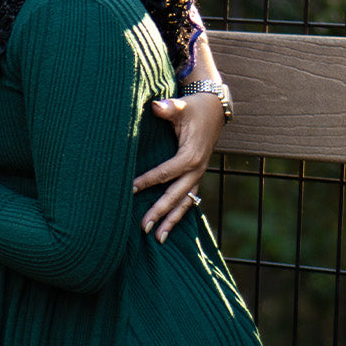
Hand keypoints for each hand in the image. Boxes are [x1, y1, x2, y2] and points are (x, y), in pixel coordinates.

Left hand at [133, 93, 224, 241]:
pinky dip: (178, 213)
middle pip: (176, 195)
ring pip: (185, 203)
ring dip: (171, 221)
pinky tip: (168, 227)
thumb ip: (169, 108)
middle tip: (143, 227)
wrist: (215, 109)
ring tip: (158, 239)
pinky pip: (188, 199)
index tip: (130, 190)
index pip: (166, 173)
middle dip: (160, 212)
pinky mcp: (196, 177)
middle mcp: (197, 170)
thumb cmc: (194, 108)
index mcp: (190, 156)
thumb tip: (155, 106)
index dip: (148, 181)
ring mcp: (198, 175)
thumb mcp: (182, 106)